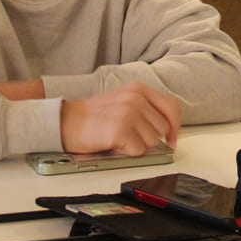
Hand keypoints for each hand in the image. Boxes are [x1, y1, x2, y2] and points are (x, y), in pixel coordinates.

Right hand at [61, 81, 181, 154]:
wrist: (65, 121)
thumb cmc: (93, 116)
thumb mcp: (123, 101)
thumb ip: (146, 108)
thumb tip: (167, 130)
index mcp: (139, 89)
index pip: (172, 107)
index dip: (175, 126)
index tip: (172, 139)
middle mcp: (136, 98)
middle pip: (162, 129)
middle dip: (149, 138)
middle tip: (129, 136)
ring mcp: (129, 113)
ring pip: (152, 142)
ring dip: (137, 145)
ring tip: (119, 137)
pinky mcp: (121, 130)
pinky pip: (138, 151)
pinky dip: (127, 152)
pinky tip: (113, 143)